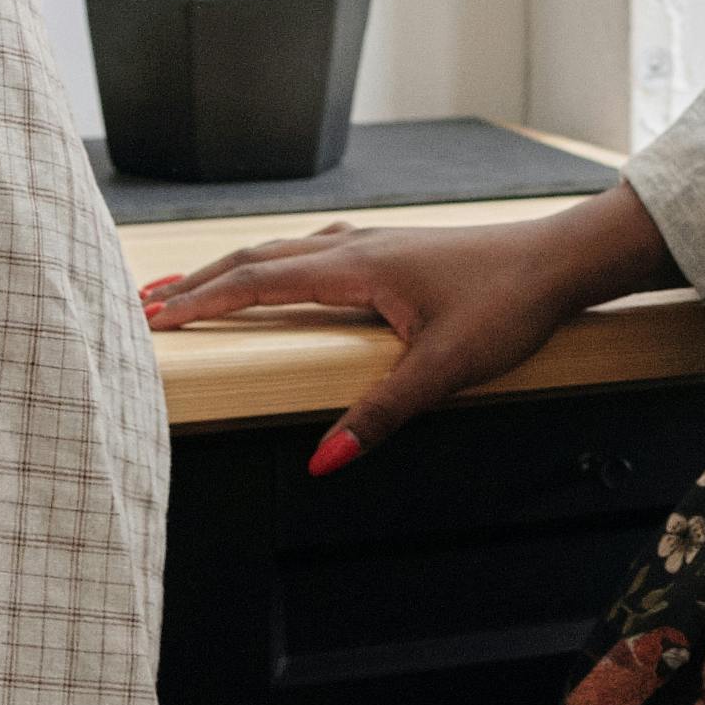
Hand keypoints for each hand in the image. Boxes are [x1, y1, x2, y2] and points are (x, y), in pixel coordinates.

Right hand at [136, 186, 672, 473]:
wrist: (561, 259)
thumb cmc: (508, 306)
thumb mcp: (443, 369)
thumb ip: (380, 414)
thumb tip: (322, 462)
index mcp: (355, 268)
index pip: (256, 283)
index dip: (199, 303)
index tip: (148, 320)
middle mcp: (356, 246)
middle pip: (257, 260)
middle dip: (198, 284)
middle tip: (143, 304)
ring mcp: (376, 242)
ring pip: (286, 251)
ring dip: (235, 270)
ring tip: (196, 288)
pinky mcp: (397, 249)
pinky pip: (318, 249)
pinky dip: (280, 261)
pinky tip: (289, 267)